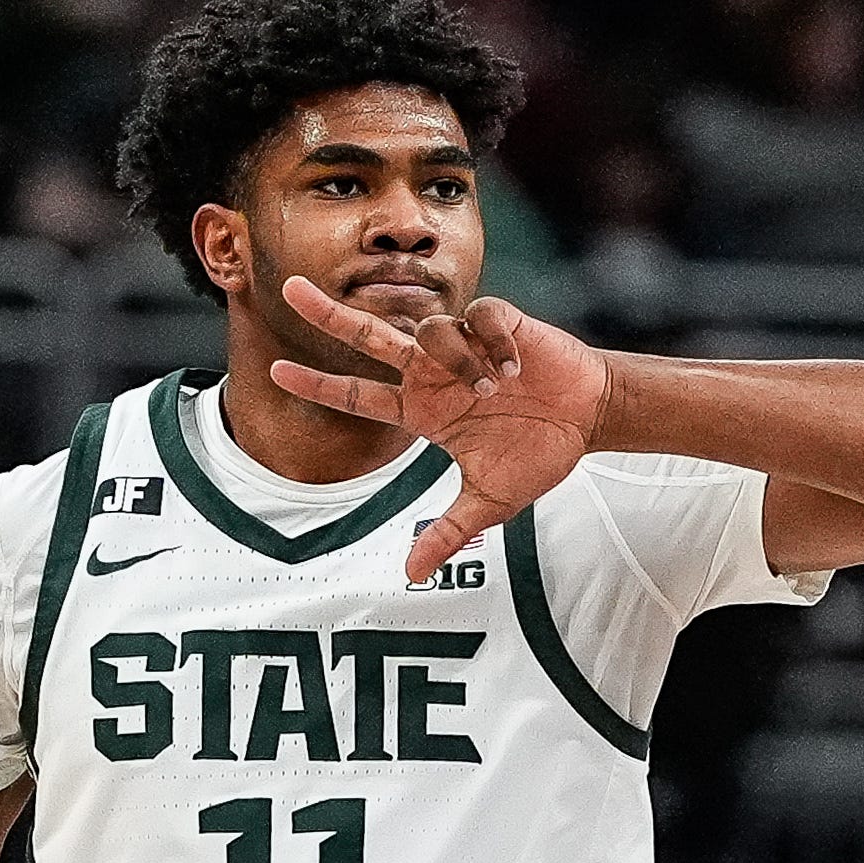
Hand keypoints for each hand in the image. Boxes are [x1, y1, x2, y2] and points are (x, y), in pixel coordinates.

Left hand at [268, 278, 610, 585]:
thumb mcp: (489, 503)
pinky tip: (515, 366)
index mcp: (422, 411)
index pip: (357, 395)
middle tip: (289, 288)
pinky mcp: (499, 322)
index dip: (318, 384)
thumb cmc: (538, 454)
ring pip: (429, 329)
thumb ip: (446, 533)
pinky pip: (479, 315)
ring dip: (458, 359)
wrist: (588, 417)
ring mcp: (463, 346)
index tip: (275, 372)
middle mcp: (432, 374)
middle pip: (368, 337)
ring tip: (495, 388)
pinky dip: (492, 341)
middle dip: (328, 314)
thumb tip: (410, 575)